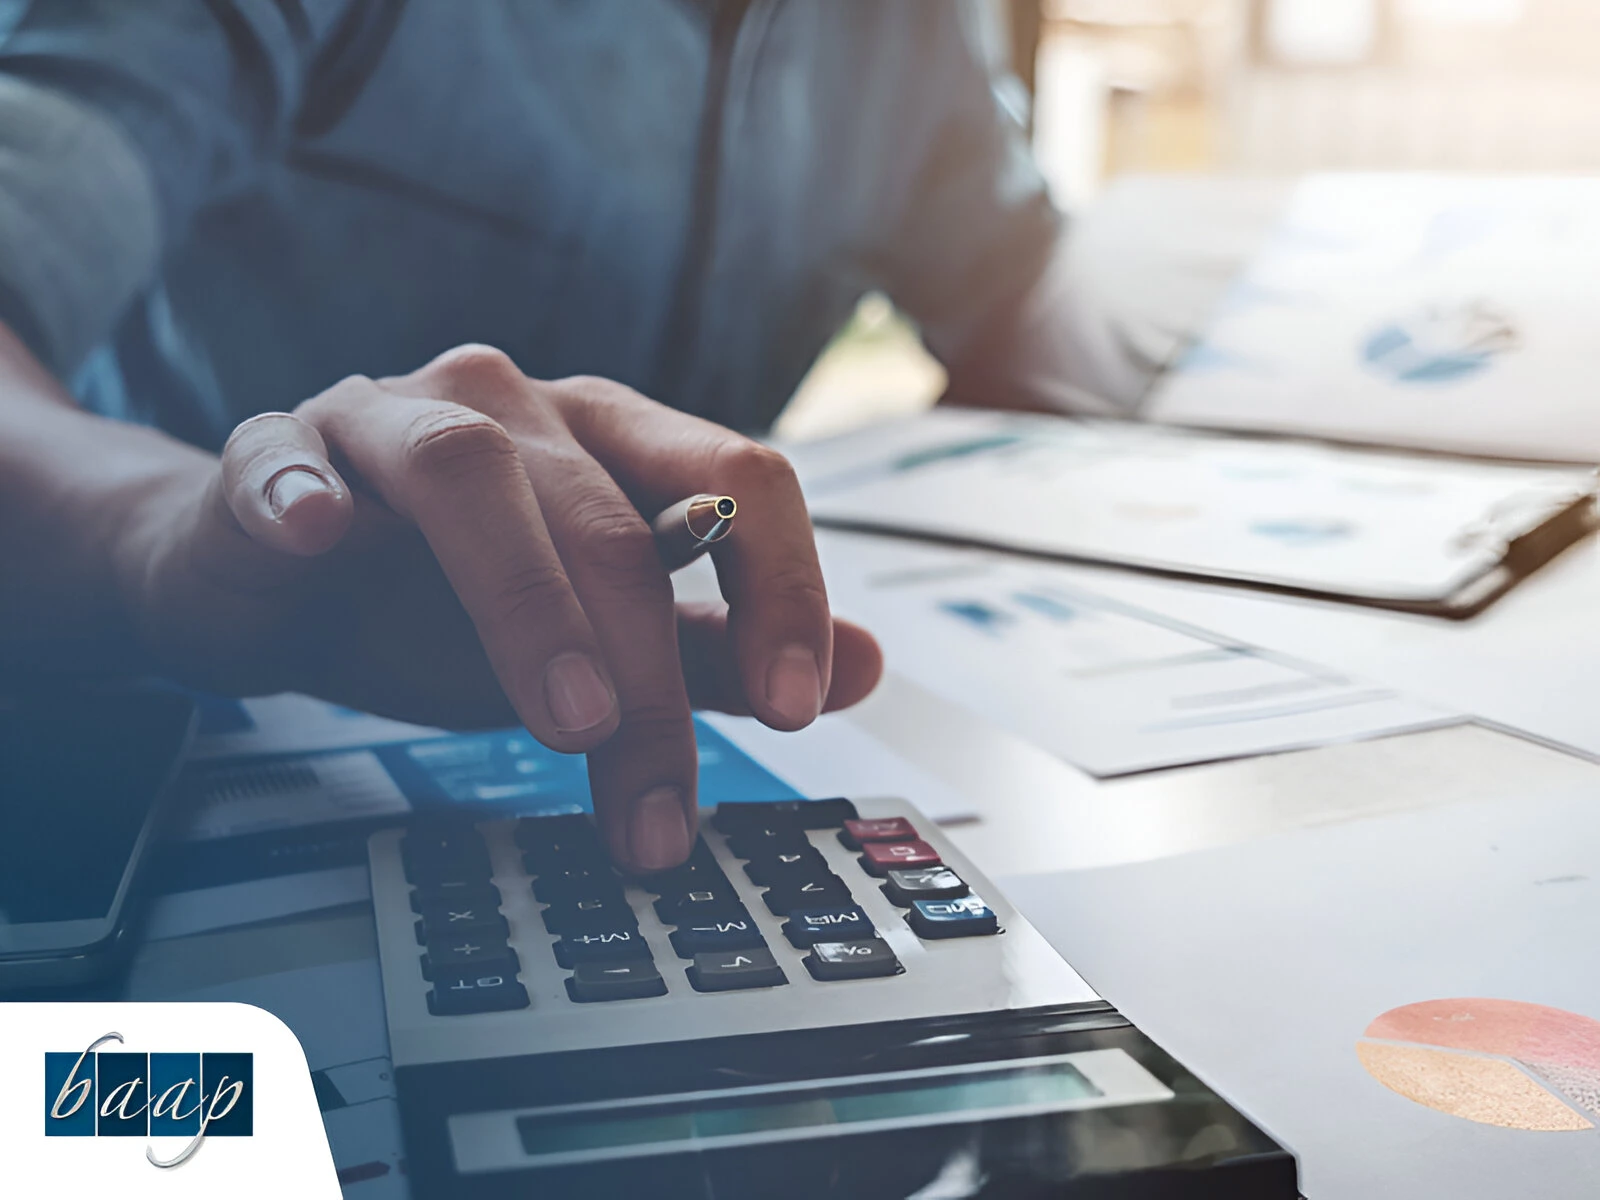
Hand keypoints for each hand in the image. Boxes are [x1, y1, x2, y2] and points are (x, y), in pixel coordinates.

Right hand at [121, 346, 882, 870]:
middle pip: (609, 518)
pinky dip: (305, 492)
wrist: (280, 585)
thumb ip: (721, 650)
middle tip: (659, 806)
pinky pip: (288, 458)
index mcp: (613, 440)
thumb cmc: (448, 602)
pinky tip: (320, 534)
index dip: (782, 587)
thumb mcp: (602, 639)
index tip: (798, 708)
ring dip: (526, 599)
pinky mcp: (275, 452)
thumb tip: (869, 668)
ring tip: (567, 719)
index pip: (737, 479)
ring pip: (471, 473)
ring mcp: (390, 418)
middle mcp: (516, 408)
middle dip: (648, 678)